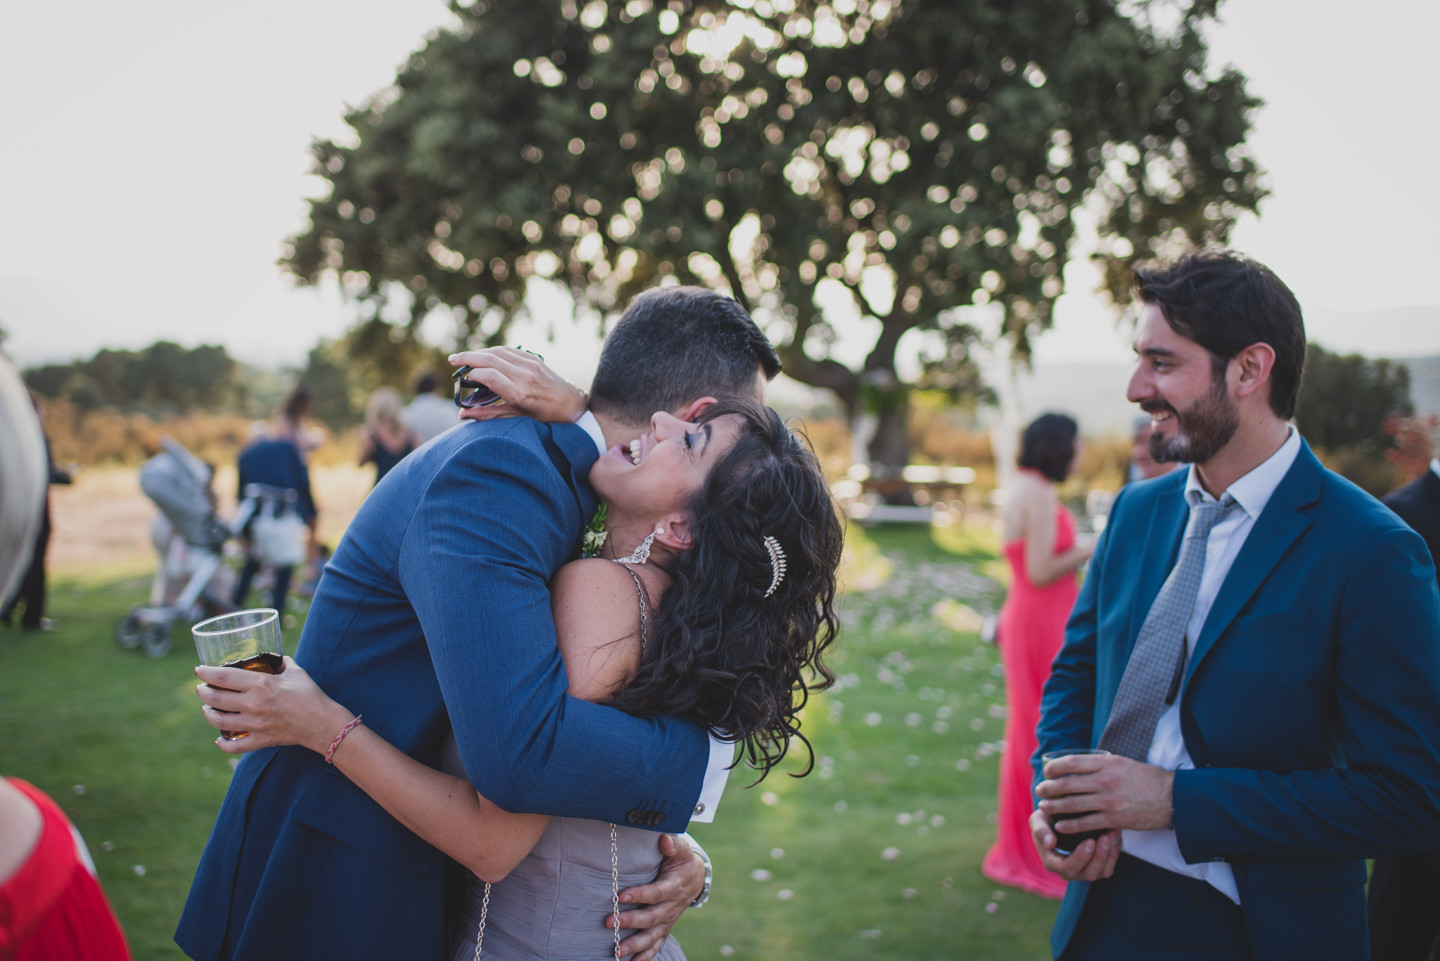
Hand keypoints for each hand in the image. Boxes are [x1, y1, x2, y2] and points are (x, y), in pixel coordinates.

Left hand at [194, 656, 351, 755]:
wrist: (322, 722)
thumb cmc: (310, 694)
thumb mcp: (295, 671)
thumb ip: (280, 663)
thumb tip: (272, 658)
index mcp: (260, 685)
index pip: (223, 677)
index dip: (206, 672)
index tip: (198, 670)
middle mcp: (253, 704)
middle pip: (215, 698)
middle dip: (203, 692)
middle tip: (201, 688)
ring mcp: (254, 724)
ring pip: (218, 721)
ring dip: (208, 713)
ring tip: (207, 708)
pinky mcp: (259, 740)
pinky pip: (234, 746)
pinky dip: (222, 744)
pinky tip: (219, 739)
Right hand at [448, 347, 587, 423]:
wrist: (570, 404)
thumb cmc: (543, 416)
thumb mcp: (516, 418)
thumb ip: (487, 415)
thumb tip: (462, 414)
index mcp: (520, 394)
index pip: (489, 376)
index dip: (472, 375)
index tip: (464, 379)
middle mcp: (525, 376)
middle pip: (490, 359)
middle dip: (468, 357)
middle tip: (452, 360)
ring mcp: (531, 365)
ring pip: (498, 351)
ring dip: (479, 352)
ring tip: (464, 357)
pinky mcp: (534, 359)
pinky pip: (509, 350)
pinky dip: (493, 351)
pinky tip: (484, 355)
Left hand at [609, 833, 701, 959]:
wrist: (695, 878)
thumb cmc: (682, 861)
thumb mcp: (682, 850)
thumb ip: (674, 844)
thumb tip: (664, 839)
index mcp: (674, 886)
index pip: (656, 893)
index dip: (640, 895)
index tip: (620, 896)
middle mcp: (671, 906)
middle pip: (651, 917)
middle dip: (630, 921)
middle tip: (610, 922)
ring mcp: (668, 920)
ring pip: (652, 935)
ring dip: (635, 944)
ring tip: (617, 950)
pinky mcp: (665, 928)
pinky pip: (657, 944)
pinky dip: (646, 955)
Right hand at [1029, 806, 1120, 881]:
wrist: (1059, 818)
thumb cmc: (1047, 819)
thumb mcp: (1038, 820)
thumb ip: (1041, 830)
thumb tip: (1049, 843)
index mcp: (1052, 863)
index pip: (1068, 868)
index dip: (1080, 857)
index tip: (1090, 840)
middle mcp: (1069, 871)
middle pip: (1088, 874)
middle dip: (1099, 856)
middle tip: (1105, 836)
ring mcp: (1084, 871)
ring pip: (1102, 872)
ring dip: (1109, 854)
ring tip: (1111, 833)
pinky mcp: (1097, 867)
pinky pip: (1109, 866)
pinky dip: (1114, 852)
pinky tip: (1114, 834)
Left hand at [1035, 752, 1173, 833]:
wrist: (1171, 798)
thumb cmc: (1147, 779)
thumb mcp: (1123, 763)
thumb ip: (1102, 765)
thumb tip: (1080, 766)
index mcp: (1107, 763)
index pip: (1072, 762)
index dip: (1055, 767)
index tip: (1047, 770)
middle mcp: (1105, 780)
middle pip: (1067, 784)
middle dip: (1049, 788)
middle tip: (1040, 790)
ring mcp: (1109, 801)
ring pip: (1073, 804)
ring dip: (1055, 806)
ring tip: (1045, 807)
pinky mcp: (1114, 819)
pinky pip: (1085, 823)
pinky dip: (1070, 824)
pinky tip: (1060, 824)